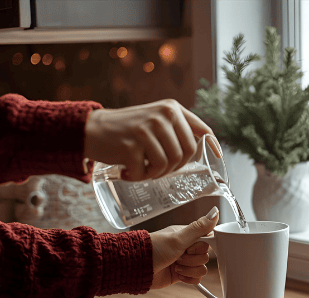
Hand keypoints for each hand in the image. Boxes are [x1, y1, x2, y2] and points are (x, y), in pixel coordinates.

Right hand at [84, 99, 220, 181]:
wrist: (91, 129)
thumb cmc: (127, 130)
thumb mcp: (155, 119)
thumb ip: (176, 128)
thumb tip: (205, 146)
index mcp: (171, 108)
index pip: (201, 129)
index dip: (212, 145)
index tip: (218, 156)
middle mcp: (162, 115)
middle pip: (186, 153)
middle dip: (174, 168)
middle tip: (158, 169)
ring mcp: (147, 129)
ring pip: (167, 165)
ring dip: (155, 174)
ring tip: (142, 169)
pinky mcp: (131, 145)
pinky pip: (145, 172)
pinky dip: (137, 177)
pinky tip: (128, 171)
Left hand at [148, 206, 218, 288]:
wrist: (136, 269)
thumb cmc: (153, 249)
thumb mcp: (178, 238)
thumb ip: (199, 227)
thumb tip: (215, 211)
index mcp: (187, 236)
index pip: (207, 240)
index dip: (201, 247)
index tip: (189, 247)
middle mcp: (186, 248)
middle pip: (205, 256)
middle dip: (191, 259)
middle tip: (178, 256)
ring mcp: (184, 262)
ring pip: (201, 268)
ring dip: (188, 269)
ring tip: (175, 266)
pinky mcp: (181, 275)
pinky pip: (196, 279)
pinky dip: (188, 278)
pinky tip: (177, 274)